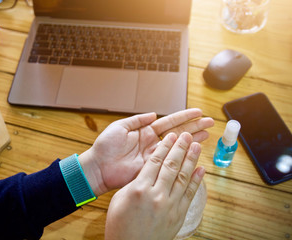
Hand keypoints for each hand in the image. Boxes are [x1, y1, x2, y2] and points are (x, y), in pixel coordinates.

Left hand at [78, 108, 212, 195]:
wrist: (98, 166)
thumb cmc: (105, 146)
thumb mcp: (120, 127)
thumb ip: (137, 120)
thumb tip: (153, 113)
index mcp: (145, 131)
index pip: (169, 121)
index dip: (184, 117)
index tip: (198, 112)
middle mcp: (153, 142)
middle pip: (178, 132)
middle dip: (194, 127)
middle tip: (210, 122)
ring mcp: (154, 155)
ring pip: (178, 146)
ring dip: (193, 140)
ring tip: (208, 134)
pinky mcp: (153, 167)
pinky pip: (170, 161)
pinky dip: (182, 156)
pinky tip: (193, 151)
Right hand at [104, 132, 204, 239]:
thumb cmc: (120, 225)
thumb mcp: (119, 199)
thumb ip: (135, 183)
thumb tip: (148, 171)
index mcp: (139, 189)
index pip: (154, 162)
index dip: (164, 147)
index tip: (171, 136)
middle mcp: (156, 195)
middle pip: (171, 166)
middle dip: (180, 148)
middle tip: (187, 135)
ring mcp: (169, 206)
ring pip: (183, 177)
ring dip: (191, 160)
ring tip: (197, 146)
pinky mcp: (178, 215)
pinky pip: (189, 194)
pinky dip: (196, 181)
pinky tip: (201, 169)